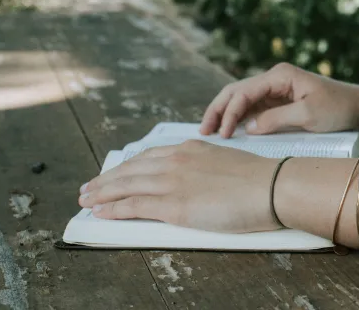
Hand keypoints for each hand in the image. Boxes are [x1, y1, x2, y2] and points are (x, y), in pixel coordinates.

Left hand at [78, 140, 280, 232]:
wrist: (272, 186)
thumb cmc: (258, 179)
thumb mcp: (225, 162)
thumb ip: (204, 168)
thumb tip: (194, 181)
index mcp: (190, 148)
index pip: (148, 157)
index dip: (127, 166)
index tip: (114, 173)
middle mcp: (176, 161)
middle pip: (131, 170)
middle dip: (106, 179)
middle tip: (88, 187)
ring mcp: (174, 182)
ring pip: (126, 186)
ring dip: (102, 193)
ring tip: (86, 199)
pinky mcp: (175, 205)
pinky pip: (135, 206)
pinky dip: (114, 208)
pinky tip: (102, 212)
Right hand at [200, 62, 358, 137]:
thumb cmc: (338, 109)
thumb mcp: (309, 116)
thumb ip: (277, 120)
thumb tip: (249, 128)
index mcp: (280, 76)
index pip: (244, 92)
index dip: (229, 113)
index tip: (223, 135)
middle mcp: (274, 79)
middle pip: (235, 91)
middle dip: (218, 110)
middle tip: (203, 131)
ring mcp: (275, 90)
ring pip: (241, 99)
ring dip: (225, 114)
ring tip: (210, 132)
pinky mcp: (278, 101)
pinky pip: (252, 108)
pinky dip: (238, 119)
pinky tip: (229, 131)